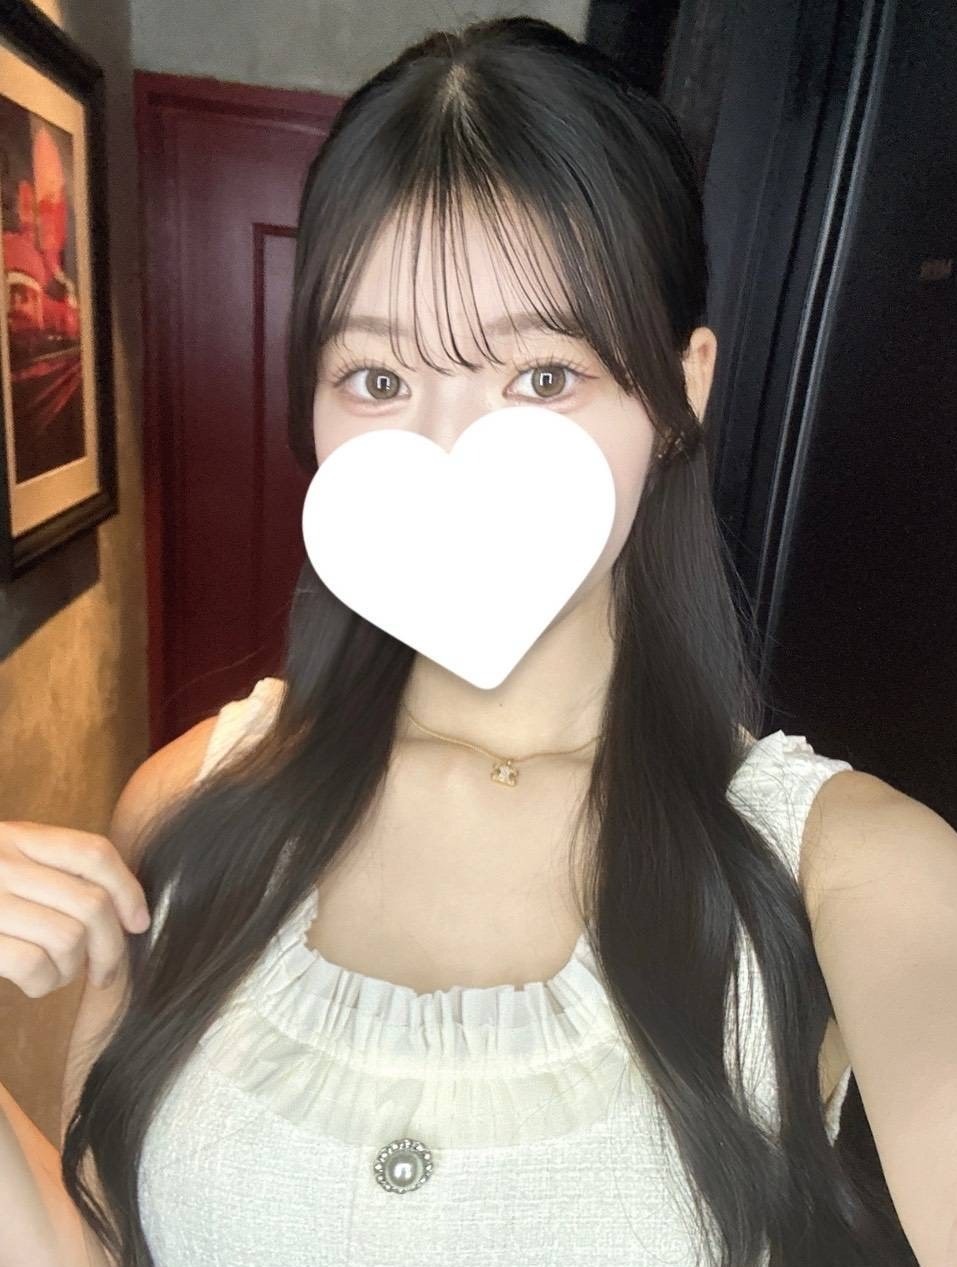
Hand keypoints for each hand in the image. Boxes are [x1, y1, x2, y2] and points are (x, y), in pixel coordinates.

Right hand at [0, 820, 149, 996]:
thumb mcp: (9, 869)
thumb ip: (53, 875)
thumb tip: (129, 912)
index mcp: (15, 838)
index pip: (93, 854)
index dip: (128, 889)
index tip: (138, 923)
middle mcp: (0, 862)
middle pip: (91, 903)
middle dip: (111, 946)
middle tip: (105, 971)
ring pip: (69, 938)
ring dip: (73, 969)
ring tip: (57, 974)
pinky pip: (35, 965)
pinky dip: (44, 982)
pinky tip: (32, 983)